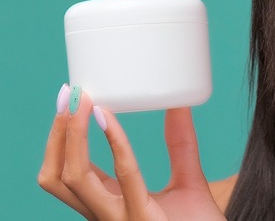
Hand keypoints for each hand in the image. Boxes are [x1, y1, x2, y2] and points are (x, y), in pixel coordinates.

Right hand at [38, 87, 224, 219]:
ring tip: (86, 102)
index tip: (70, 100)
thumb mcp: (188, 180)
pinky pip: (124, 177)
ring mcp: (120, 219)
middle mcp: (107, 214)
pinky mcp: (143, 219)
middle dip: (58, 133)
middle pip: (58, 176)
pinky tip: (109, 119)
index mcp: (112, 204)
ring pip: (74, 178)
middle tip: (70, 94)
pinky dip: (114, 144)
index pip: (69, 172)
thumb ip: (182, 145)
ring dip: (73, 136)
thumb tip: (179, 103)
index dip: (61, 137)